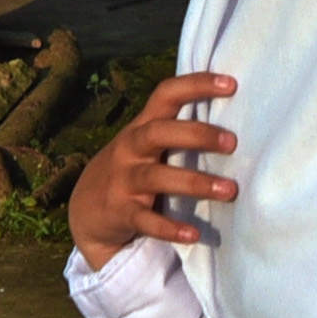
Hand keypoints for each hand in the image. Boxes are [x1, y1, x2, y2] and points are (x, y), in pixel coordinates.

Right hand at [69, 73, 240, 268]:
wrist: (84, 211)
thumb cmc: (130, 171)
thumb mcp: (144, 146)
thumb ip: (175, 133)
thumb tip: (232, 121)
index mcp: (141, 128)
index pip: (165, 96)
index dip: (195, 85)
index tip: (231, 83)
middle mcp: (130, 149)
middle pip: (159, 132)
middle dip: (196, 134)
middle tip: (232, 142)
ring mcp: (123, 181)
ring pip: (156, 177)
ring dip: (194, 183)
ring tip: (229, 190)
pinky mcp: (121, 213)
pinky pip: (146, 221)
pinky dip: (169, 228)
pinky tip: (193, 234)